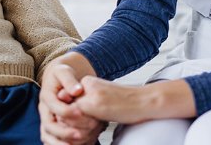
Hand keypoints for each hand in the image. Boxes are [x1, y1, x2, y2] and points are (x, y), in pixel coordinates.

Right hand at [39, 54, 105, 143]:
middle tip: (79, 134)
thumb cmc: (62, 74)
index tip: (81, 112)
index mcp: (46, 96)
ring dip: (59, 143)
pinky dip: (60, 144)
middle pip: (48, 125)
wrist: (58, 78)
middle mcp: (44, 110)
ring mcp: (47, 120)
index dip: (66, 111)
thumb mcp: (64, 71)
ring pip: (47, 136)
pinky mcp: (52, 127)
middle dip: (63, 132)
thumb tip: (77, 91)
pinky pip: (51, 140)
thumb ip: (70, 80)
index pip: (53, 106)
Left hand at [74, 76, 196, 123]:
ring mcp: (89, 93)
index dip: (70, 115)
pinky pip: (76, 117)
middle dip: (69, 121)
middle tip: (83, 130)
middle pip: (65, 105)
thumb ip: (86, 103)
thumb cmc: (126, 103)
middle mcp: (86, 84)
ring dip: (74, 126)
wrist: (145, 101)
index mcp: (87, 81)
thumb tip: (65, 114)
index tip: (82, 124)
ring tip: (88, 130)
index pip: (67, 99)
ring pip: (68, 112)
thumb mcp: (103, 100)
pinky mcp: (93, 103)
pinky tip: (95, 128)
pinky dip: (81, 127)